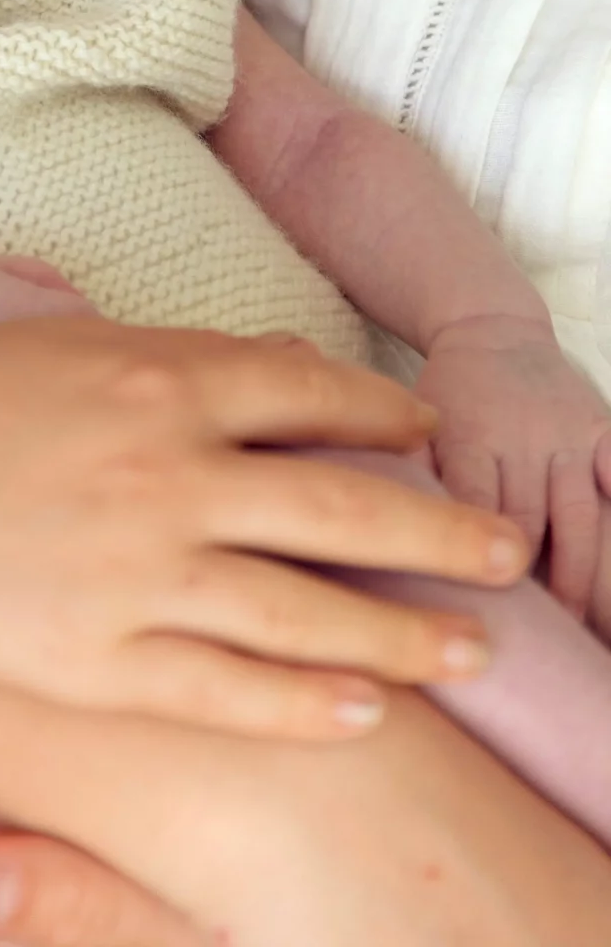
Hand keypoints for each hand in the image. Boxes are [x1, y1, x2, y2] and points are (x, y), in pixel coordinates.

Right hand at [0, 318, 527, 742]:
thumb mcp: (49, 340)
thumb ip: (165, 354)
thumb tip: (272, 365)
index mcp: (148, 373)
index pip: (307, 390)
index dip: (382, 417)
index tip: (425, 437)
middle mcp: (161, 471)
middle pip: (342, 504)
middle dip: (442, 529)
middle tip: (508, 549)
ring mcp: (136, 574)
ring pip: (310, 612)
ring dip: (407, 631)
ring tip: (473, 646)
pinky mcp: (101, 661)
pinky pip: (234, 692)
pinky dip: (311, 704)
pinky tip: (364, 709)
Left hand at [418, 310, 610, 618]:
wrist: (490, 326)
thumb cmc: (447, 396)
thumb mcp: (418, 425)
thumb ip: (412, 477)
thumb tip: (390, 538)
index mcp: (468, 437)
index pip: (476, 510)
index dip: (484, 566)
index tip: (487, 624)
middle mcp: (521, 437)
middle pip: (531, 525)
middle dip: (536, 593)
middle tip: (541, 654)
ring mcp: (567, 436)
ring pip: (583, 517)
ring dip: (585, 578)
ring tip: (585, 633)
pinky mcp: (603, 428)